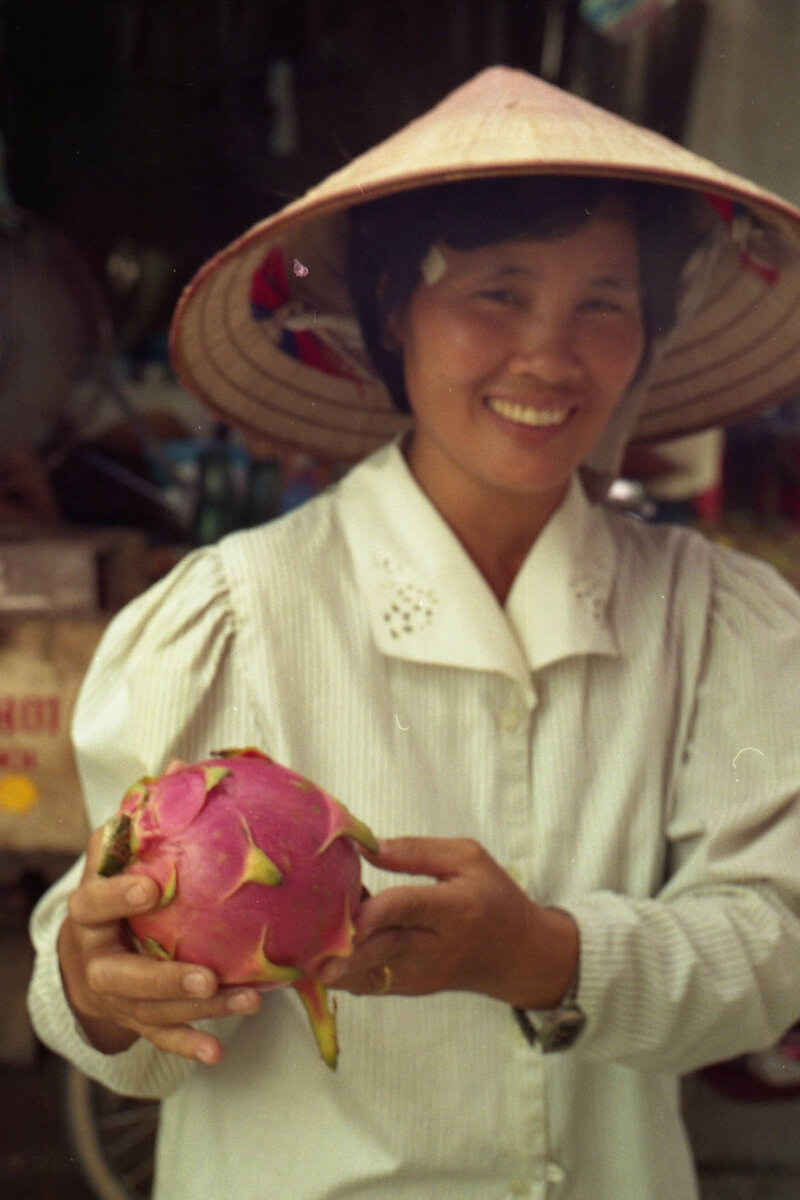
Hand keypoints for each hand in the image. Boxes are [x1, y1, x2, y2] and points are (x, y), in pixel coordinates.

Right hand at [58, 827, 261, 1063]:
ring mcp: (114, 996)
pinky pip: (160, 1036)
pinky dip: (188, 1044)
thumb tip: (182, 767)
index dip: (118, 896)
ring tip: (248, 1001)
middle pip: (123, 976)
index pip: (93, 904)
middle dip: (164, 979)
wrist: (88, 952)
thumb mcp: (118, 855)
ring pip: (152, 1010)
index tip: (154, 887)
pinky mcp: (133, 1019)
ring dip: (200, 1010)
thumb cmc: (115, 889)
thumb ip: (144, 819)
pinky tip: (218, 1050)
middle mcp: (96, 960)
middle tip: (205, 975)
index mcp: (88, 915)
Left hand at [317, 837, 577, 1008]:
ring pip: (367, 974)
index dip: (373, 910)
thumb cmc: (493, 898)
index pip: (409, 908)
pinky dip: (338, 972)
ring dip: (331, 961)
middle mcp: (435, 947)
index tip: (344, 909)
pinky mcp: (408, 989)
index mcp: (455, 908)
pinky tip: (315, 952)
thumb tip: (367, 847)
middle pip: (382, 949)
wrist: (518, 956)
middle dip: (342, 947)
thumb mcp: (469, 858)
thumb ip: (417, 851)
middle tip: (304, 941)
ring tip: (300, 944)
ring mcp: (419, 975)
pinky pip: (365, 985)